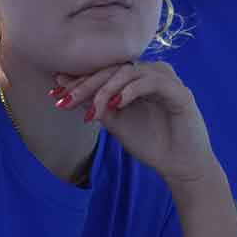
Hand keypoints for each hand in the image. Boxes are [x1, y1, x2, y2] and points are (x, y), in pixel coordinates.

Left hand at [53, 59, 219, 190]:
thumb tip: (64, 88)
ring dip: (106, 89)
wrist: (180, 167)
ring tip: (91, 109)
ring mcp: (167, 80)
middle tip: (65, 98)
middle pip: (114, 69)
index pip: (105, 72)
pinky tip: (115, 104)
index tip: (55, 92)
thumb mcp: (115, 122)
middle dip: (86, 84)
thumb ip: (95, 104)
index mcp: (137, 79)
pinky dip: (130, 91)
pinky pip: (151, 82)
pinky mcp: (179, 92)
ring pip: (129, 72)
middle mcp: (152, 73)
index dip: (80, 80)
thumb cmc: (151, 143)